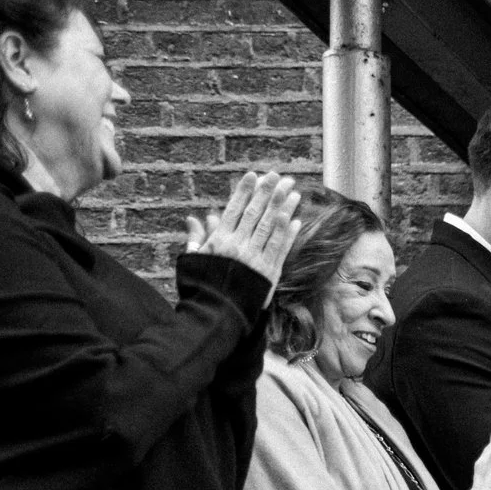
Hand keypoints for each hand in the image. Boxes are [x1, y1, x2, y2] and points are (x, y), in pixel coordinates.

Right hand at [185, 170, 304, 290]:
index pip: (235, 209)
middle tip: (279, 176)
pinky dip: (289, 234)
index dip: (245, 191)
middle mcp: (239, 246)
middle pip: (257, 214)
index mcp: (221, 240)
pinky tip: (295, 220)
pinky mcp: (269, 273)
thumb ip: (198, 238)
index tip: (253, 175)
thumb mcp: (195, 260)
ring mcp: (256, 259)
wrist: (217, 314)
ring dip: (283, 208)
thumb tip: (196, 218)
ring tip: (292, 192)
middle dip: (268, 193)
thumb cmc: (203, 286)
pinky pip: (281, 249)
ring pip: (272, 228)